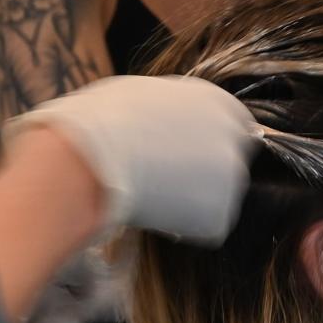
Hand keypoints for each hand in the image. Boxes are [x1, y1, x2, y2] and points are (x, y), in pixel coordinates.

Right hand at [2, 75, 257, 243]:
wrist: (88, 159)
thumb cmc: (99, 122)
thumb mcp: (143, 95)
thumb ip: (174, 110)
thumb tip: (169, 121)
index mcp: (218, 102)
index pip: (235, 126)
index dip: (208, 145)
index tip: (190, 156)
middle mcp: (234, 138)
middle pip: (228, 163)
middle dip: (204, 174)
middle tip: (165, 180)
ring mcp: (232, 178)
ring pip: (216, 196)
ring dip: (191, 200)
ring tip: (149, 193)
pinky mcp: (220, 216)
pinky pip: (205, 227)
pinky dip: (184, 227)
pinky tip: (153, 213)